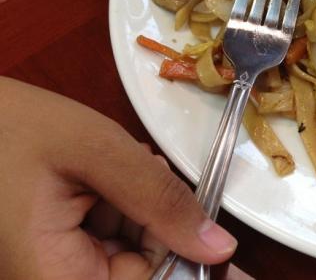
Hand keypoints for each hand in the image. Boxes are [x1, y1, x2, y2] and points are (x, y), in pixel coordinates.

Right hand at [0, 77, 249, 279]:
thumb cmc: (18, 127)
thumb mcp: (100, 155)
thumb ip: (160, 201)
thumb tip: (219, 249)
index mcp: (52, 275)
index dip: (186, 267)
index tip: (220, 249)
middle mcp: (51, 277)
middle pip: (138, 274)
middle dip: (163, 229)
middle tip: (154, 176)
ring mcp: (54, 265)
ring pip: (130, 256)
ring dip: (145, 213)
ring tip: (132, 167)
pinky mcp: (58, 248)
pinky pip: (110, 241)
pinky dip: (126, 208)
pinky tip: (120, 175)